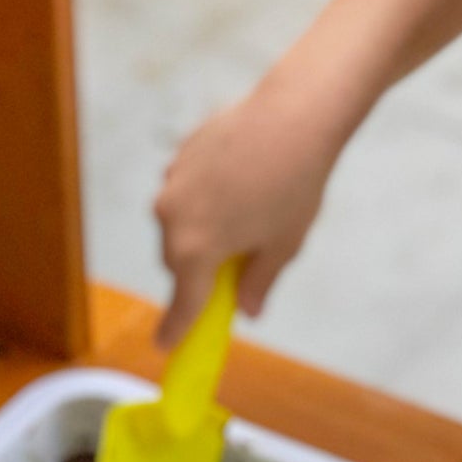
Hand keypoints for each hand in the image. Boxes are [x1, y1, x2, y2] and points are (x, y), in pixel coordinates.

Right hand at [153, 75, 344, 346]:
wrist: (295, 115)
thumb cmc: (295, 186)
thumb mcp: (283, 245)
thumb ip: (258, 282)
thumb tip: (246, 309)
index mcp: (197, 251)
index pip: (183, 304)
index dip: (176, 329)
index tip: (166, 347)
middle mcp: (173, 219)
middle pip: (179, 262)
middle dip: (200, 271)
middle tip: (236, 266)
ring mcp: (172, 184)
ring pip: (179, 223)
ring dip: (201, 230)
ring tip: (248, 210)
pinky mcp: (179, 156)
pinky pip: (185, 191)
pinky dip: (204, 197)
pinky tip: (240, 181)